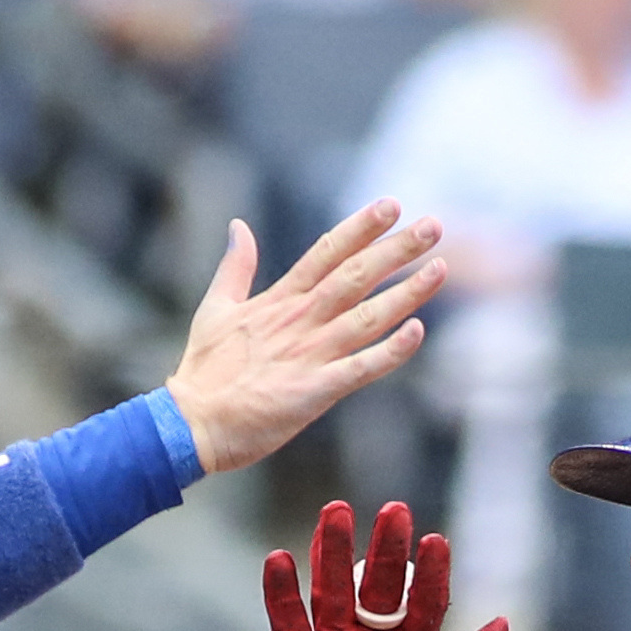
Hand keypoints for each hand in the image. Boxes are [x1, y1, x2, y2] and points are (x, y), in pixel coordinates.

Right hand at [166, 201, 445, 474]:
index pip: (327, 252)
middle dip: (397, 250)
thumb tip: (238, 226)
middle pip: (356, 275)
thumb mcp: (215, 307)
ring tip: (439, 269)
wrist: (191, 424)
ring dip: (406, 293)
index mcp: (279, 300)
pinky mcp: (314, 391)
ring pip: (367, 316)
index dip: (361, 227)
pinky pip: (360, 368)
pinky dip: (390, 352)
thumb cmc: (203, 372)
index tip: (392, 206)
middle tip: (433, 226)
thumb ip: (234, 267)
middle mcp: (299, 321)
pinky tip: (417, 332)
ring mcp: (309, 355)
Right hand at [261, 499, 507, 630]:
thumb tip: (502, 622)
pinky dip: (281, 595)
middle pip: (378, 583)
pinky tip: (278, 559)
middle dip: (385, 547)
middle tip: (393, 511)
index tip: (436, 540)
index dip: (430, 572)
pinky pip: (288, 624)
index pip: (425, 600)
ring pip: (333, 590)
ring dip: (331, 552)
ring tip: (335, 512)